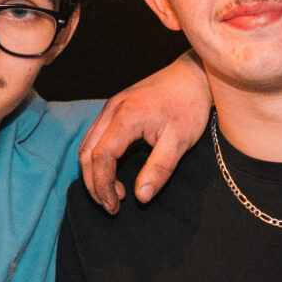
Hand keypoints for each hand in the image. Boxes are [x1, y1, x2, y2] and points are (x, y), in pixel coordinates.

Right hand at [80, 55, 210, 211]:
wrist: (194, 74)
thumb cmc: (189, 105)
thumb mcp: (180, 141)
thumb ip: (159, 169)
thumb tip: (141, 197)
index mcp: (126, 117)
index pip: (102, 157)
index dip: (103, 186)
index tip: (115, 206)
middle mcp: (112, 110)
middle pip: (87, 153)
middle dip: (94, 183)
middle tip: (110, 206)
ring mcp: (111, 107)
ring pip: (87, 145)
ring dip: (94, 172)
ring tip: (113, 193)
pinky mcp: (115, 108)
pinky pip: (95, 137)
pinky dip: (98, 158)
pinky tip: (114, 172)